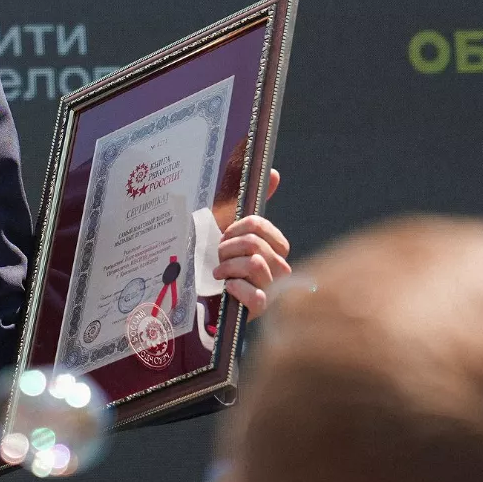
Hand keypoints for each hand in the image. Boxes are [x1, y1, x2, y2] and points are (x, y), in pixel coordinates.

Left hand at [214, 168, 289, 317]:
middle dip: (227, 248)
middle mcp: (279, 267)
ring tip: (218, 272)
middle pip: (254, 243)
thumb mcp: (229, 229)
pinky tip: (226, 287)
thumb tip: (273, 172)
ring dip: (227, 266)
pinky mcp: (260, 308)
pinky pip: (255, 295)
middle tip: (218, 257)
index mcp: (275, 246)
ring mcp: (272, 289)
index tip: (224, 236)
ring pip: (254, 263)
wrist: (203, 296)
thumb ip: (250, 203)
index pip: (258, 225)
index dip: (235, 228)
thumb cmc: (219, 260)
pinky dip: (235, 287)